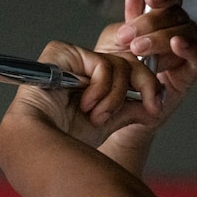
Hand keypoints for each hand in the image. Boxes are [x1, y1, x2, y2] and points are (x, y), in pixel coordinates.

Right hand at [10, 41, 161, 148]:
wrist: (39, 143)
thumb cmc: (65, 139)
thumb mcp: (109, 122)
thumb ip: (131, 108)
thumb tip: (157, 103)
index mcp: (91, 80)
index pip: (129, 70)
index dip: (148, 85)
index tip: (156, 108)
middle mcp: (82, 65)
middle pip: (129, 62)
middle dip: (142, 87)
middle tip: (148, 107)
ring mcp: (72, 57)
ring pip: (118, 65)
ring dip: (113, 98)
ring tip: (96, 115)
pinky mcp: (63, 52)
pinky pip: (102, 65)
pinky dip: (100, 90)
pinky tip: (86, 105)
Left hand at [95, 0, 196, 145]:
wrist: (120, 107)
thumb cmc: (121, 73)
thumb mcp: (115, 43)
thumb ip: (127, 21)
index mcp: (160, 20)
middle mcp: (176, 31)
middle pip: (176, 14)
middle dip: (150, 23)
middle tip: (129, 36)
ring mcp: (186, 51)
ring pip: (187, 32)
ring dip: (162, 38)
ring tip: (139, 49)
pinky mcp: (191, 71)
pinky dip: (190, 48)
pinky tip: (177, 44)